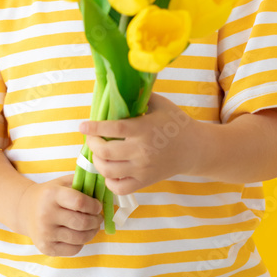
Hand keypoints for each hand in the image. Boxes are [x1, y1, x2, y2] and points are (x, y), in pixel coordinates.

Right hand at [18, 175, 102, 256]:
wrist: (25, 210)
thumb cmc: (50, 195)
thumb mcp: (62, 183)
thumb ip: (82, 183)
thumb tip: (104, 189)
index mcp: (52, 195)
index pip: (80, 202)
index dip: (94, 205)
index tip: (98, 206)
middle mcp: (46, 214)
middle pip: (82, 222)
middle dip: (96, 221)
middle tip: (98, 218)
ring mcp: (45, 233)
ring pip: (80, 238)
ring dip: (92, 233)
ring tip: (92, 227)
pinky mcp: (46, 247)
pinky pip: (73, 250)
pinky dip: (81, 243)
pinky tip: (79, 235)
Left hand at [78, 92, 198, 193]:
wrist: (195, 148)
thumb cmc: (175, 123)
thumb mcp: (160, 104)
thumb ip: (140, 96)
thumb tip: (118, 89)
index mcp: (144, 129)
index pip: (113, 129)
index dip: (94, 128)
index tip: (82, 126)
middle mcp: (142, 151)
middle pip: (106, 153)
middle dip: (92, 144)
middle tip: (91, 138)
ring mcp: (143, 169)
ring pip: (108, 171)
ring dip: (97, 162)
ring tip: (99, 153)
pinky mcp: (145, 182)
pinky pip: (119, 188)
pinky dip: (108, 180)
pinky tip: (109, 170)